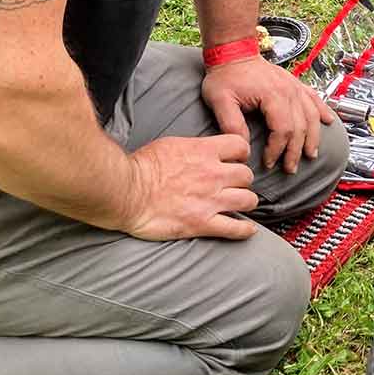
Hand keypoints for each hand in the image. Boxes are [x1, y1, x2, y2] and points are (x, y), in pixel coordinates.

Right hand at [122, 134, 257, 240]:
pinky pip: (235, 228)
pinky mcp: (202, 223)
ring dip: (245, 202)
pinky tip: (246, 229)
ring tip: (240, 204)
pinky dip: (244, 230)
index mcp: (204, 152)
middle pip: (246, 175)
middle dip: (242, 180)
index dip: (240, 154)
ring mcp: (210, 200)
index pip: (240, 146)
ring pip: (248, 200)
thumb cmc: (140, 167)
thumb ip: (192, 148)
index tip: (236, 160)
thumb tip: (199, 151)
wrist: (125, 192)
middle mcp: (213, 175)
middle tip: (234, 185)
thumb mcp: (170, 145)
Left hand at [201, 57, 336, 174]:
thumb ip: (232, 124)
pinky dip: (323, 111)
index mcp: (273, 95)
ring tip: (311, 154)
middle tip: (290, 168)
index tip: (268, 162)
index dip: (277, 149)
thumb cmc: (225, 75)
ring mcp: (294, 87)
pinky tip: (329, 122)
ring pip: (312, 116)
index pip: (283, 130)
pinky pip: (314, 99)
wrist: (233, 51)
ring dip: (313, 137)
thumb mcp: (220, 101)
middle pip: (300, 127)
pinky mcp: (295, 84)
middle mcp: (289, 91)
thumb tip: (244, 147)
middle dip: (296, 151)